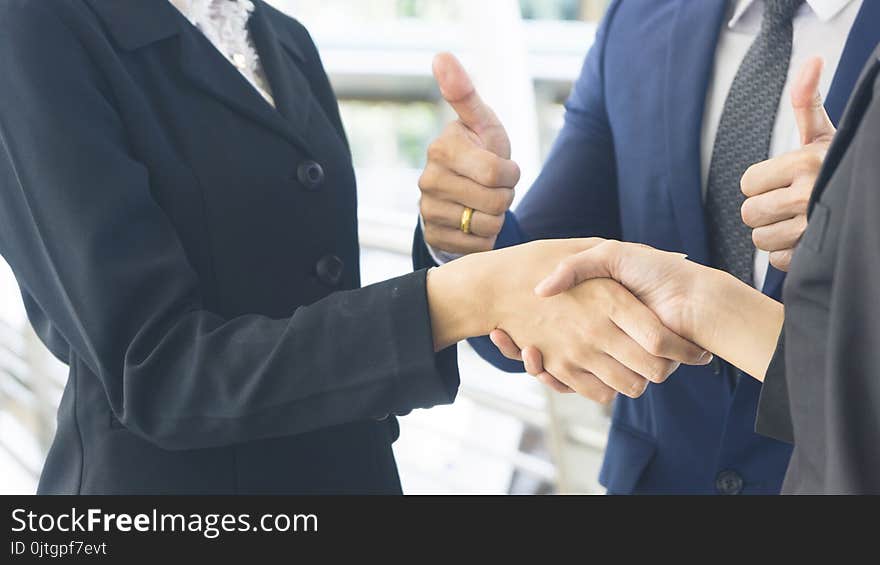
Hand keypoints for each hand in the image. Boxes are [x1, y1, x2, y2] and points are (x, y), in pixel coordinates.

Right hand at [418, 53, 518, 253]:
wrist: (462, 192)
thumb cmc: (479, 150)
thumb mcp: (481, 123)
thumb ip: (465, 93)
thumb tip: (441, 55)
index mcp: (442, 149)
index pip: (498, 173)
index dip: (512, 174)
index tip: (505, 168)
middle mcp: (428, 180)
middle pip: (496, 202)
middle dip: (505, 196)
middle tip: (494, 188)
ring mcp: (427, 210)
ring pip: (488, 226)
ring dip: (496, 217)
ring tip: (484, 204)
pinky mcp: (433, 236)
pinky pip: (477, 246)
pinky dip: (485, 238)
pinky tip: (474, 223)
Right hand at [430, 239, 710, 403]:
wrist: (492, 286)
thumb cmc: (539, 260)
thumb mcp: (587, 248)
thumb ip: (625, 255)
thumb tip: (676, 256)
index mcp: (610, 299)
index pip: (660, 338)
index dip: (681, 346)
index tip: (692, 345)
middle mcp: (597, 330)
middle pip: (653, 368)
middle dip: (670, 366)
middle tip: (673, 357)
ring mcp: (578, 352)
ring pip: (629, 385)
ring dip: (640, 378)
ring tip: (643, 364)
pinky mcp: (561, 367)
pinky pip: (598, 392)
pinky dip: (609, 388)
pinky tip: (610, 371)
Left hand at [740, 57, 835, 270]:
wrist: (869, 194)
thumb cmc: (841, 165)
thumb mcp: (825, 135)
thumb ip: (807, 102)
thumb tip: (811, 60)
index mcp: (803, 163)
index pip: (747, 183)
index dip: (760, 184)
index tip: (781, 181)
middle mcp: (806, 196)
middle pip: (749, 213)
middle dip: (763, 210)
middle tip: (786, 203)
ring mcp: (810, 229)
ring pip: (759, 239)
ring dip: (773, 233)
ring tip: (795, 221)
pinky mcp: (814, 256)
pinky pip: (777, 261)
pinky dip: (787, 255)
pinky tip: (804, 240)